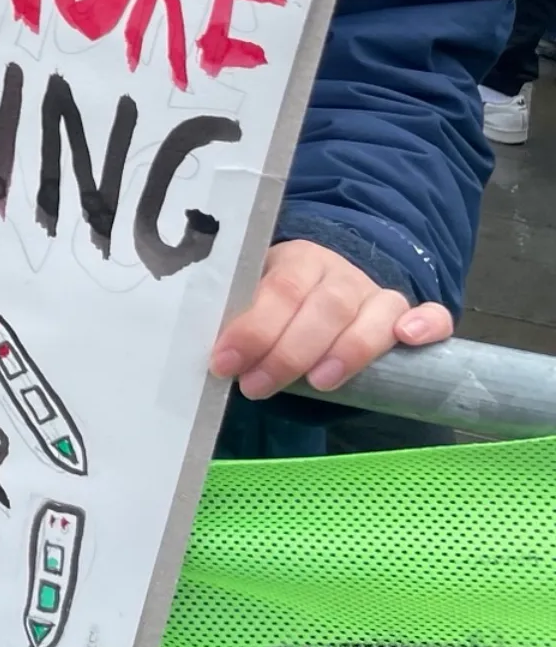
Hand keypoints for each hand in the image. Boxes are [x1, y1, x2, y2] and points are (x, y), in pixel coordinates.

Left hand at [209, 239, 453, 398]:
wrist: (326, 284)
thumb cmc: (284, 304)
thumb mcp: (256, 304)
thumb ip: (242, 324)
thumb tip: (215, 362)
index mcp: (296, 260)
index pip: (278, 290)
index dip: (253, 328)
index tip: (225, 362)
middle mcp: (340, 273)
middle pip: (324, 307)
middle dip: (289, 351)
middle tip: (258, 386)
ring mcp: (378, 292)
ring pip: (371, 313)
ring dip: (346, 351)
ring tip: (320, 383)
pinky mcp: (409, 314)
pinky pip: (431, 314)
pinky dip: (426, 324)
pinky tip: (408, 339)